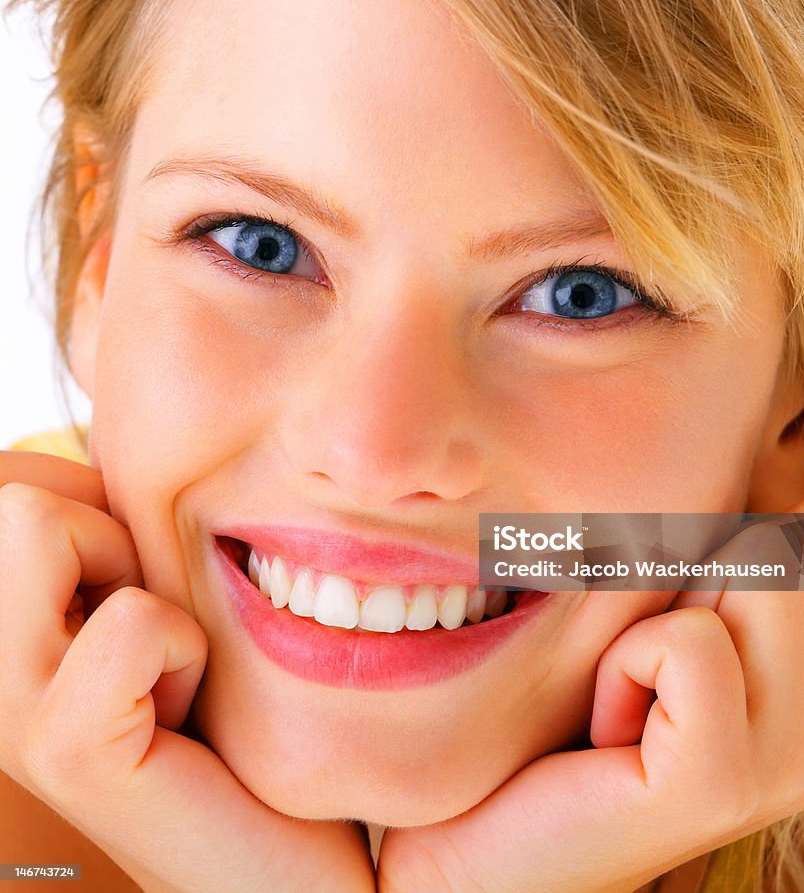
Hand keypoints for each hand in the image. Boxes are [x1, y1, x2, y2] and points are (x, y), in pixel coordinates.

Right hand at [0, 451, 374, 892]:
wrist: (293, 857)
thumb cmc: (240, 714)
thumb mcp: (173, 595)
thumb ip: (122, 531)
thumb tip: (108, 436)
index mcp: (14, 621)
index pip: (14, 478)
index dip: (94, 499)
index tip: (142, 579)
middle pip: (13, 486)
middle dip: (108, 527)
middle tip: (159, 621)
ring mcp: (10, 712)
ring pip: (30, 520)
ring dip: (135, 572)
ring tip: (170, 657)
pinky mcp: (67, 756)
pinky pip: (123, 623)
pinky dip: (175, 642)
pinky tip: (187, 709)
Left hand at [376, 494, 803, 892]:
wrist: (489, 837)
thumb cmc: (572, 712)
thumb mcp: (663, 617)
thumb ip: (731, 560)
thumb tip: (800, 485)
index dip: (731, 546)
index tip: (675, 633)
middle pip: (797, 541)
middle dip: (696, 577)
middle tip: (644, 669)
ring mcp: (789, 766)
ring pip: (758, 574)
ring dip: (653, 619)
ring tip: (624, 697)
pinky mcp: (723, 783)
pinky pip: (688, 641)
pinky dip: (625, 662)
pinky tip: (607, 728)